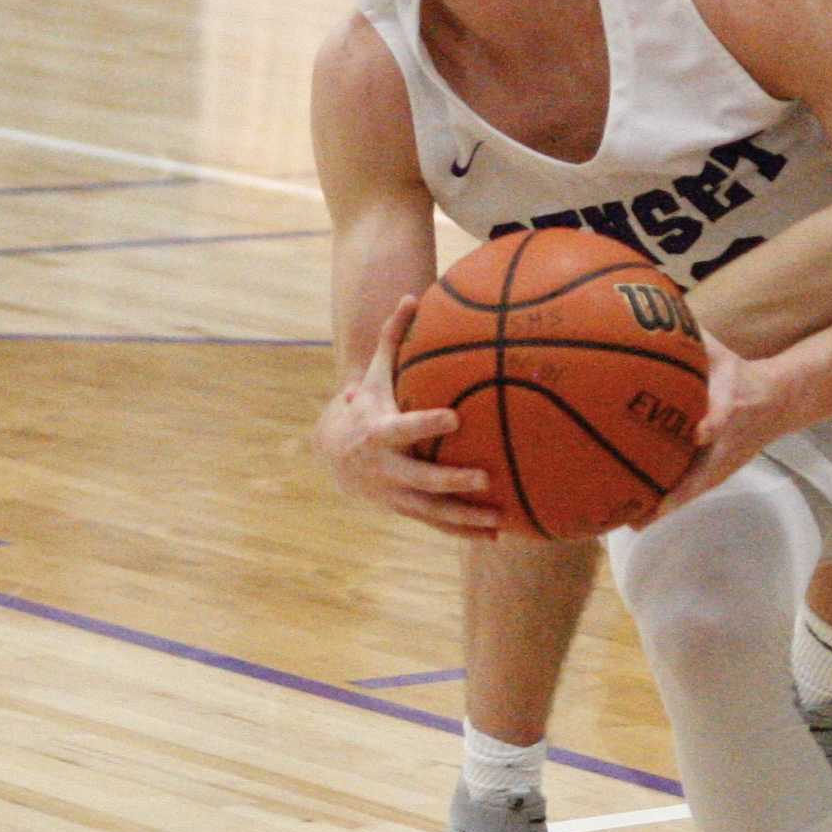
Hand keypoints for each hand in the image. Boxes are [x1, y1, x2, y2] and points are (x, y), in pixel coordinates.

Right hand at [312, 296, 501, 534]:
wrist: (333, 454)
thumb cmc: (367, 405)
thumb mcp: (376, 374)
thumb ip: (393, 338)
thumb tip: (411, 296)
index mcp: (380, 432)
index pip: (405, 428)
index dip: (427, 424)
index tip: (455, 418)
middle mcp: (386, 468)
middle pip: (421, 478)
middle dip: (451, 480)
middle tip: (485, 477)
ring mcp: (394, 494)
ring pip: (431, 510)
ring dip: (464, 517)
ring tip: (498, 519)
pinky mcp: (404, 510)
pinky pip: (435, 523)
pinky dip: (462, 532)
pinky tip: (495, 535)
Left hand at [644, 335, 791, 520]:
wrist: (780, 402)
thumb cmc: (740, 373)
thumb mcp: (721, 351)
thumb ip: (689, 337)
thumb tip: (649, 312)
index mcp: (731, 405)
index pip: (724, 416)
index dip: (713, 424)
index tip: (699, 433)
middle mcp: (728, 440)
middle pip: (705, 470)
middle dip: (677, 487)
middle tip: (643, 503)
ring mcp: (726, 462)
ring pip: (695, 489)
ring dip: (666, 505)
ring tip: (631, 521)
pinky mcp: (720, 473)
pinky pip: (691, 493)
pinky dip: (666, 506)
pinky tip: (636, 519)